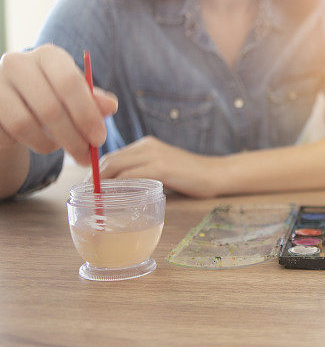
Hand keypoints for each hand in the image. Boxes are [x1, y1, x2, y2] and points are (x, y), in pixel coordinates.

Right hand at [0, 45, 116, 164]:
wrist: (14, 102)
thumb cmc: (53, 96)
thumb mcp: (77, 95)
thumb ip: (93, 101)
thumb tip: (110, 106)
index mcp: (49, 56)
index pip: (70, 83)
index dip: (86, 114)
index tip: (99, 139)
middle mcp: (18, 63)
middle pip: (50, 108)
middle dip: (73, 138)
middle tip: (85, 156)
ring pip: (25, 125)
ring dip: (48, 144)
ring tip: (59, 146)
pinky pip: (7, 134)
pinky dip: (26, 144)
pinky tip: (36, 141)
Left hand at [98, 136, 221, 197]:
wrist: (216, 174)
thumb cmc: (191, 177)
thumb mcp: (162, 170)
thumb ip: (143, 174)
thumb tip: (119, 191)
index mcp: (145, 145)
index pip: (112, 157)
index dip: (95, 173)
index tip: (87, 190)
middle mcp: (146, 146)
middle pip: (109, 161)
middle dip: (93, 180)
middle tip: (86, 199)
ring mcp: (154, 155)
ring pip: (116, 167)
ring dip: (102, 185)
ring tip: (94, 202)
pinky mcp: (161, 168)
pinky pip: (130, 176)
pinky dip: (117, 188)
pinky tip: (113, 200)